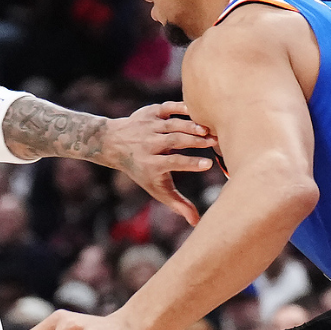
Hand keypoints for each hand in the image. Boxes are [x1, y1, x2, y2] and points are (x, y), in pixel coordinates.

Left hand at [104, 102, 214, 226]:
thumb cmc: (143, 171)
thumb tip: (196, 222)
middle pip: (174, 141)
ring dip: (191, 126)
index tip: (208, 164)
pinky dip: (181, 108)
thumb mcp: (157, 188)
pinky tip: (197, 110)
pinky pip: (167, 108)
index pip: (173, 163)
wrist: (115, 144)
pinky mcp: (150, 112)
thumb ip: (177, 203)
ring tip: (208, 130)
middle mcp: (148, 144)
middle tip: (215, 142)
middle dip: (195, 141)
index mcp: (150, 164)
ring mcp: (149, 126)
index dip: (190, 163)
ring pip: (172, 125)